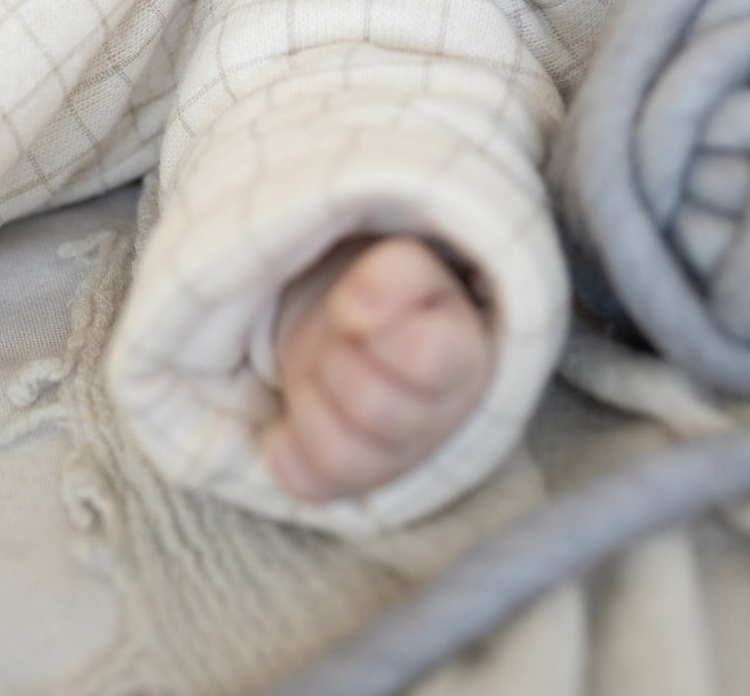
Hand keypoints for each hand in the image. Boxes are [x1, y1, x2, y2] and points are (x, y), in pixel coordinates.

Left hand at [263, 236, 493, 502]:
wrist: (373, 334)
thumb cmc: (394, 301)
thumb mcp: (403, 265)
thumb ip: (391, 274)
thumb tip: (355, 307)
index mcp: (463, 356)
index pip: (427, 356)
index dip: (377, 325)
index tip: (354, 304)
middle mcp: (438, 420)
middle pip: (373, 406)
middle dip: (337, 356)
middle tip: (337, 332)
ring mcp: (397, 459)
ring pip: (341, 454)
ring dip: (309, 396)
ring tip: (318, 365)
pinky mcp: (352, 483)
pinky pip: (309, 484)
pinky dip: (286, 447)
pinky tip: (293, 414)